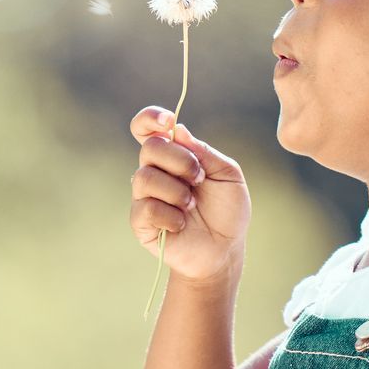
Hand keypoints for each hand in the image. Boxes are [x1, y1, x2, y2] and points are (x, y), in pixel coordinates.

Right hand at [127, 106, 249, 283]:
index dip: (150, 118)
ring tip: (191, 206)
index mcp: (174, 156)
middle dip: (180, 161)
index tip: (167, 122)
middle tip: (199, 179)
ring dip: (176, 192)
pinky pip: (146, 208)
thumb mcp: (228, 175)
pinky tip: (181, 224)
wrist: (224, 250)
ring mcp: (144, 196)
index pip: (147, 128)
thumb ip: (204, 152)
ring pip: (145, 177)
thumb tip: (177, 130)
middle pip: (149, 148)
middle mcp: (155, 171)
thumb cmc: (227, 211)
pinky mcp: (140, 221)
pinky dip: (170, 216)